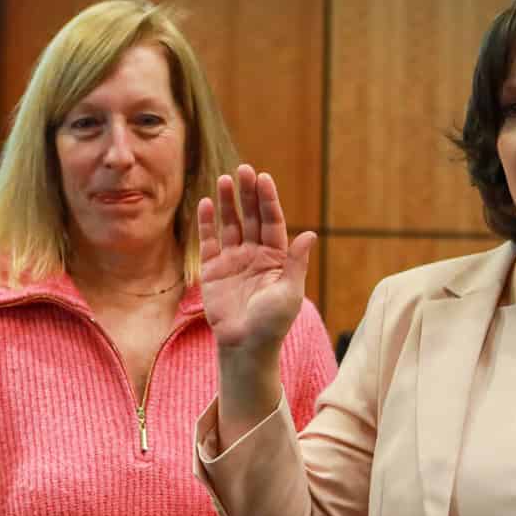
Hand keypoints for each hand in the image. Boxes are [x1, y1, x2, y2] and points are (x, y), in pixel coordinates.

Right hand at [197, 165, 315, 357]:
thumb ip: (296, 263)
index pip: (272, 222)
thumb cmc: (273, 323)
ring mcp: (233, 260)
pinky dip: (207, 223)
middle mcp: (255, 254)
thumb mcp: (290, 292)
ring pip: (230, 224)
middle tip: (243, 169)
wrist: (245, 346)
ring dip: (227, 202)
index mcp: (276, 258)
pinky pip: (209, 241)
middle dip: (248, 194)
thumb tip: (310, 235)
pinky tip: (205, 203)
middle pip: (251, 217)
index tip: (264, 179)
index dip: (268, 201)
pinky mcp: (213, 270)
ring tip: (224, 180)